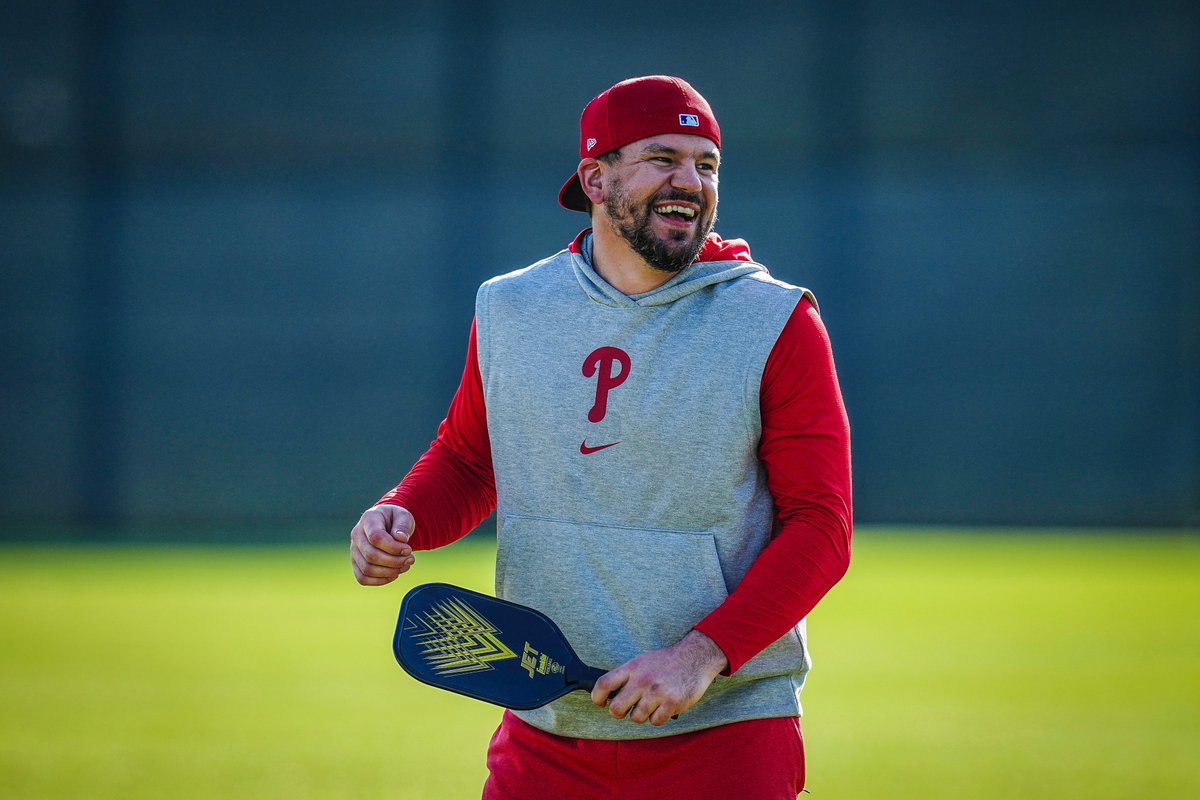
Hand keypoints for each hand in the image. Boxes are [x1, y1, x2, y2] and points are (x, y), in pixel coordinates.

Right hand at [350, 504, 415, 585]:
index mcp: (368, 518)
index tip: (408, 549)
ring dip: (389, 572)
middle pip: (371, 555)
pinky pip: (363, 578)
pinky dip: (380, 580)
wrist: (389, 524)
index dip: (394, 547)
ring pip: (367, 569)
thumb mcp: (404, 516)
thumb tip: (400, 538)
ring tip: (405, 566)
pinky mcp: (356, 563)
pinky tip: (394, 574)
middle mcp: (357, 534)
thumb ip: (403, 525)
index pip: (376, 537)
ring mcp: (354, 550)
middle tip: (410, 559)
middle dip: (394, 561)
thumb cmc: (396, 520)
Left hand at [590, 630, 727, 725]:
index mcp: (632, 668)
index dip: (597, 697)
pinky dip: (658, 717)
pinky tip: (663, 707)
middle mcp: (642, 680)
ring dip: (642, 715)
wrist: (695, 656)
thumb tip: (609, 694)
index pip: (604, 684)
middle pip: (616, 708)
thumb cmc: (666, 661)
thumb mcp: (642, 661)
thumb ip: (627, 676)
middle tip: (626, 709)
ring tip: (651, 705)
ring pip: (636, 718)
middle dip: (618, 713)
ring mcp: (657, 692)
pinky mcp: (672, 703)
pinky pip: (655, 721)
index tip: (600, 702)